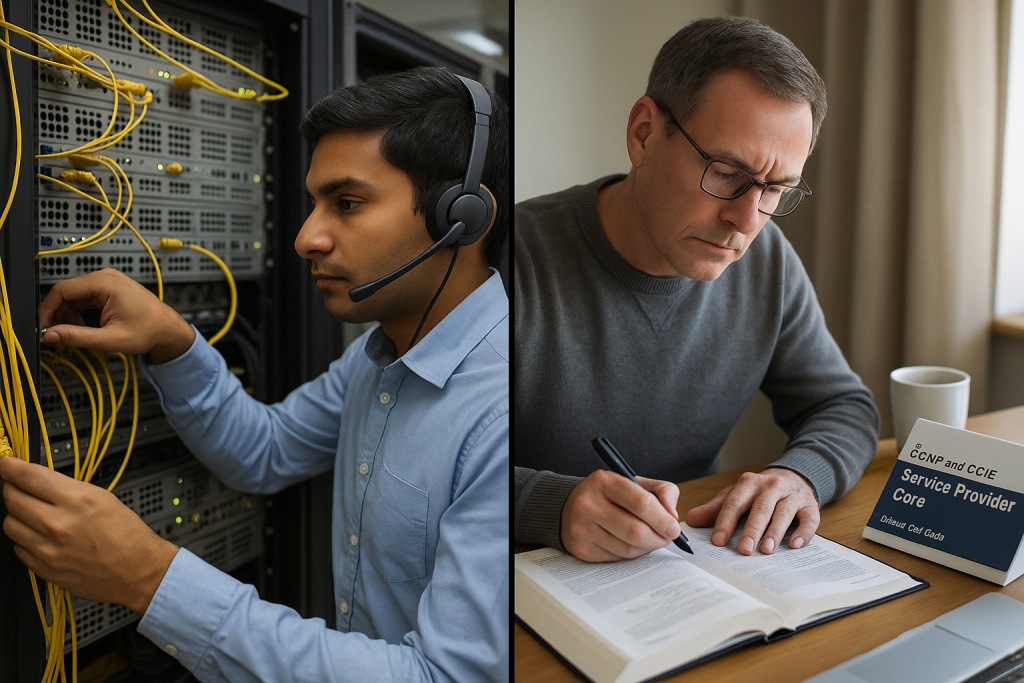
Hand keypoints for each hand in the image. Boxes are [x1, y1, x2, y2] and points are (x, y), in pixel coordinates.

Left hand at [0, 456, 178, 613]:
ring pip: (9, 524)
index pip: (28, 476)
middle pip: (12, 498)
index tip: (5, 464)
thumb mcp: (103, 498)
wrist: (138, 570)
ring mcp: (47, 549)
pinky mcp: (43, 568)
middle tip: (17, 487)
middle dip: (11, 488)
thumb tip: (38, 481)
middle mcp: (58, 524)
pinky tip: (41, 537)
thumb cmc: (127, 535)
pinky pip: (18, 548)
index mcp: (76, 500)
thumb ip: (67, 488)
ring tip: (33, 515)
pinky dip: (25, 539)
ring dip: (17, 515)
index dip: (10, 466)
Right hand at [37, 268, 194, 362]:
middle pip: (66, 294)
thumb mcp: (110, 339)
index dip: (48, 309)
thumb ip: (78, 337)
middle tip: (67, 335)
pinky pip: (85, 299)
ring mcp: (107, 281)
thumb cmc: (149, 330)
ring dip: (73, 316)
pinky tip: (93, 327)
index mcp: (104, 283)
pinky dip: (82, 314)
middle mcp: (104, 277)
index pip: (61, 290)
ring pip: (75, 297)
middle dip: (62, 315)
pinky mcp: (109, 289)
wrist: (168, 329)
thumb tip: (51, 335)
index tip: (45, 327)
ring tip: (87, 332)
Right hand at [560, 469, 681, 561]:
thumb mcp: (634, 482)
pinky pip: (617, 558)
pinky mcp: (581, 548)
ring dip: (647, 548)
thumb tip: (672, 516)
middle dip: (658, 538)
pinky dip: (631, 554)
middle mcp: (588, 504)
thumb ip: (661, 491)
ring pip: (628, 549)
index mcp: (604, 481)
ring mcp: (581, 528)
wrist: (569, 507)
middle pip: (635, 531)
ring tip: (651, 540)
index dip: (662, 519)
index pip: (641, 503)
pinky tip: (633, 545)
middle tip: (667, 537)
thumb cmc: (608, 495)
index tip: (674, 528)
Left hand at [686, 468, 818, 555]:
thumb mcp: (735, 495)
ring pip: (783, 513)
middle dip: (751, 530)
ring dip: (775, 532)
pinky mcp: (810, 506)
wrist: (793, 477)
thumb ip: (714, 508)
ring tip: (766, 550)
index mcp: (749, 483)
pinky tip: (795, 545)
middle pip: (760, 508)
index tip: (718, 541)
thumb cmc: (759, 492)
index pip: (735, 502)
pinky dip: (803, 532)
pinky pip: (809, 519)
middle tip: (743, 550)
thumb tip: (690, 520)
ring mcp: (792, 495)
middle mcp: (771, 486)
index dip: (725, 522)